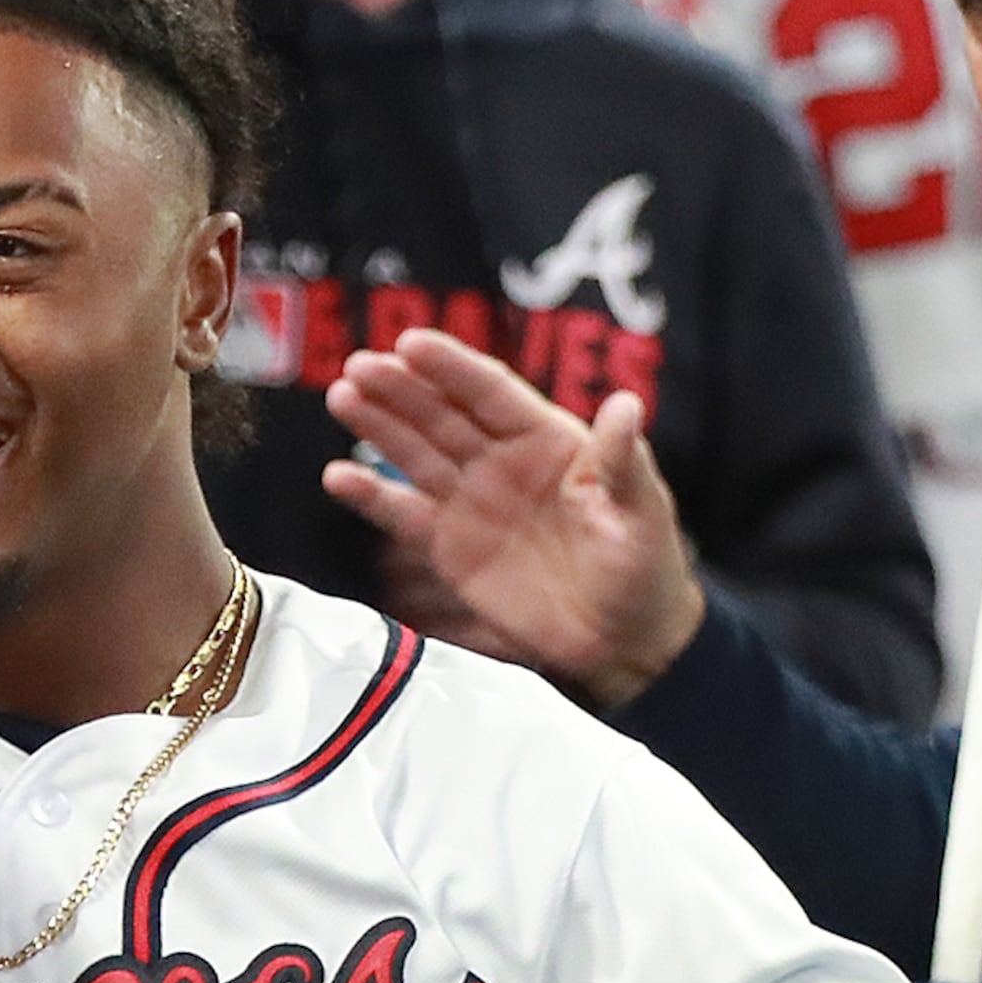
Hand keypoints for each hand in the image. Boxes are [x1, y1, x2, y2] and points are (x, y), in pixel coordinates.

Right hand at [321, 331, 708, 703]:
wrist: (622, 640)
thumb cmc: (644, 569)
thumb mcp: (641, 513)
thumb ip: (622, 462)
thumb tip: (626, 404)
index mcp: (548, 441)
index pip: (491, 394)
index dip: (451, 368)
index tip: (411, 343)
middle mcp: (501, 463)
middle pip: (442, 416)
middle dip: (400, 389)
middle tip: (358, 367)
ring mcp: (471, 503)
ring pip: (416, 454)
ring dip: (378, 427)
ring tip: (342, 398)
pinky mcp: (450, 548)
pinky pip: (404, 515)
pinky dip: (370, 498)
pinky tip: (337, 479)